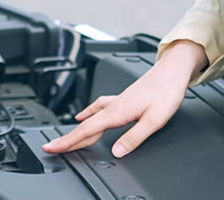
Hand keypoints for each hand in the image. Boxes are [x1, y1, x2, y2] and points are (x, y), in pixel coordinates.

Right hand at [41, 40, 206, 157]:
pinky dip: (88, 114)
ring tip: (66, 136)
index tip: (52, 147)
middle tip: (50, 146)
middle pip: (84, 125)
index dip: (68, 141)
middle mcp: (113, 106)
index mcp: (117, 112)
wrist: (172, 71)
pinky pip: (98, 108)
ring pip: (90, 117)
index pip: (87, 130)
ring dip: (77, 128)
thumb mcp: (154, 120)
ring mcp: (117, 101)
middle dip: (66, 137)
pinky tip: (86, 114)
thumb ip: (134, 137)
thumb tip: (117, 152)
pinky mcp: (122, 98)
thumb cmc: (166, 92)